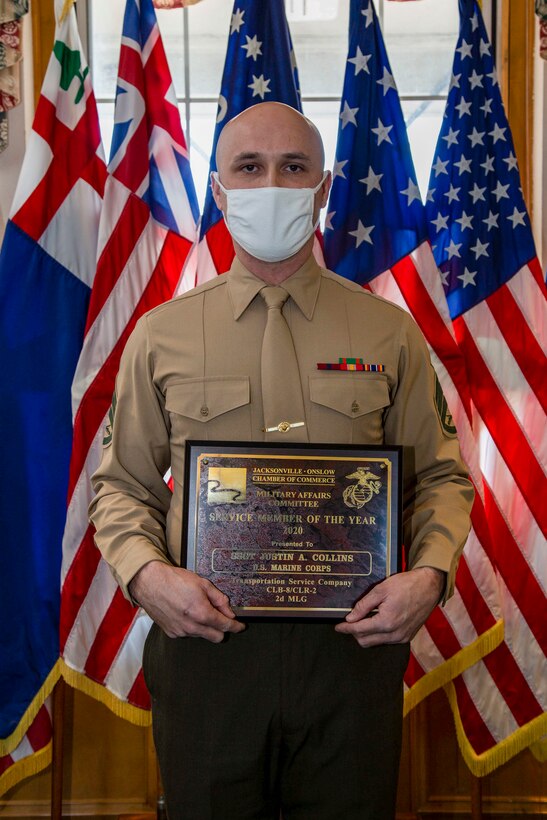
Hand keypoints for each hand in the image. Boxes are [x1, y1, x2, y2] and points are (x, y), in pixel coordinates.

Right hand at [129, 560, 245, 641]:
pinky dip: (192, 626)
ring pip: (202, 635)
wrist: (150, 583)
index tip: (240, 626)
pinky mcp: (171, 633)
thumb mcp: (202, 583)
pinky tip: (186, 613)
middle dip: (222, 629)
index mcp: (202, 613)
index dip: (236, 626)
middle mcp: (192, 626)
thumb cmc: (175, 580)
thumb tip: (229, 611)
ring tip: (198, 609)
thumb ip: (219, 599)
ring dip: (205, 627)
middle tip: (221, 617)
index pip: (225, 626)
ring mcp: (181, 632)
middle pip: (216, 637)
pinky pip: (188, 634)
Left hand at [334, 567, 444, 647]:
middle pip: (365, 641)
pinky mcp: (407, 636)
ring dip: (366, 634)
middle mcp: (394, 634)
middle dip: (355, 633)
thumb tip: (350, 617)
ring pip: (376, 642)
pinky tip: (376, 621)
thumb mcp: (381, 590)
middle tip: (350, 621)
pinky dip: (378, 634)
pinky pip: (386, 640)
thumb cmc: (406, 584)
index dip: (346, 628)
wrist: (430, 587)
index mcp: (386, 622)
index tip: (337, 627)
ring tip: (363, 620)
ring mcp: (402, 637)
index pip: (359, 630)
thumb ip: (364, 605)